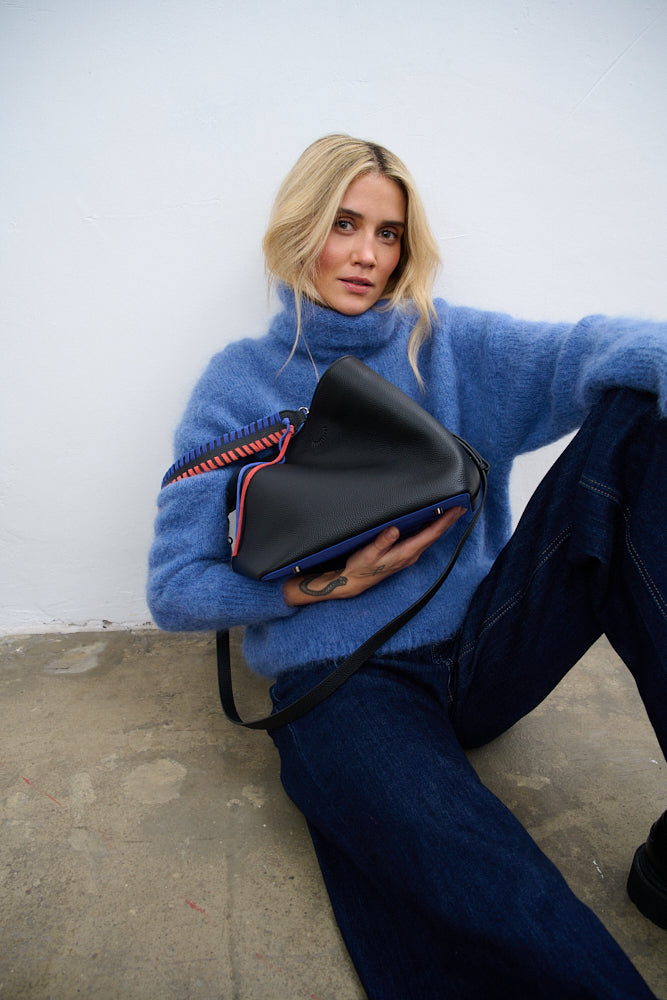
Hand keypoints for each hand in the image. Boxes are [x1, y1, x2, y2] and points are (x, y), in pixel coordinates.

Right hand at [282, 506, 465, 606]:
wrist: (355, 581)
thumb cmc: (361, 567)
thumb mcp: (368, 553)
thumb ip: (382, 541)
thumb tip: (394, 529)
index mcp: (405, 552)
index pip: (431, 534)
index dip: (445, 521)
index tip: (456, 510)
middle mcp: (411, 554)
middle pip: (434, 535)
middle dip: (448, 521)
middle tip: (460, 506)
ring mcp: (408, 555)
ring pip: (429, 537)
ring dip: (440, 524)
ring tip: (450, 511)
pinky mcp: (404, 554)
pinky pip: (421, 539)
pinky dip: (429, 529)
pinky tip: (430, 521)